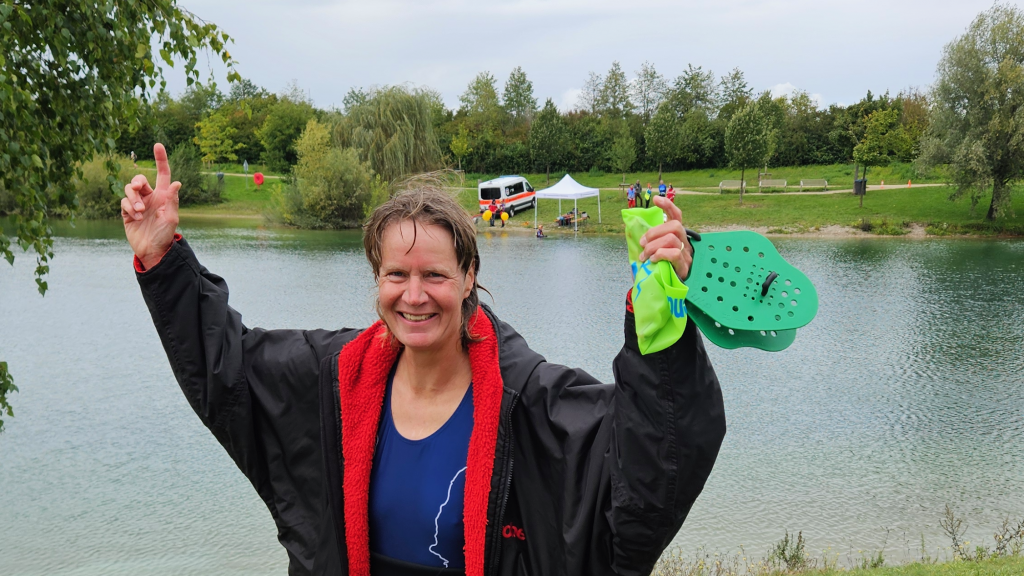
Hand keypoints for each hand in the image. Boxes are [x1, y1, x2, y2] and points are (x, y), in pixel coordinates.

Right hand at [122, 143, 180, 269]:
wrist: (152, 250)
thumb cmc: (165, 235)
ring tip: (139, 211)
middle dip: (137, 181)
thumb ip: (172, 201)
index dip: (160, 159)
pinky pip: (123, 202)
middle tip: (139, 188)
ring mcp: (137, 204)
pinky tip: (135, 218)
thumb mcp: (171, 218)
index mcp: (163, 195)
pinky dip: (129, 208)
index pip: (162, 173)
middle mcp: (150, 197)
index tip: (157, 145)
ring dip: (133, 198)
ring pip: (129, 189)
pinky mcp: (127, 212)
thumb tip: (178, 183)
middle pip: (139, 179)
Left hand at [637, 195, 691, 280]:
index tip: (656, 199)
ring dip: (653, 246)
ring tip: (645, 256)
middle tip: (642, 244)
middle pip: (674, 226)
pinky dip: (660, 254)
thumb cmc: (656, 269)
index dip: (668, 206)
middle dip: (654, 232)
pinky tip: (653, 260)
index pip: (677, 215)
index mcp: (675, 236)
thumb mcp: (651, 252)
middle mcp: (684, 243)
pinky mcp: (684, 267)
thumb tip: (632, 230)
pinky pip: (674, 254)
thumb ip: (647, 242)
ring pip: (672, 238)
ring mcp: (686, 255)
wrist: (663, 291)